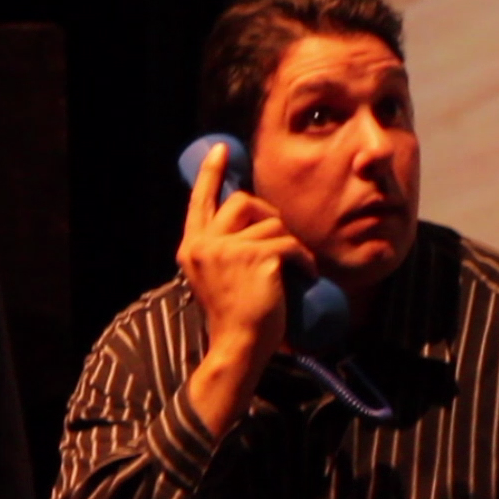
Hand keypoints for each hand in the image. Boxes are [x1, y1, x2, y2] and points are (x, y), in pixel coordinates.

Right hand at [176, 141, 312, 435]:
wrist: (238, 348)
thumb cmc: (237, 317)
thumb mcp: (220, 276)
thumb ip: (225, 247)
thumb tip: (254, 216)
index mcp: (192, 248)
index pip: (200, 201)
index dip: (211, 174)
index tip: (221, 150)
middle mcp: (203, 245)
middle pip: (243, 202)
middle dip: (270, 215)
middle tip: (283, 242)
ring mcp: (227, 250)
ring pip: (273, 224)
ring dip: (292, 245)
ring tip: (295, 269)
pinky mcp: (255, 257)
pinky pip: (291, 244)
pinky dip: (305, 260)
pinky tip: (306, 277)